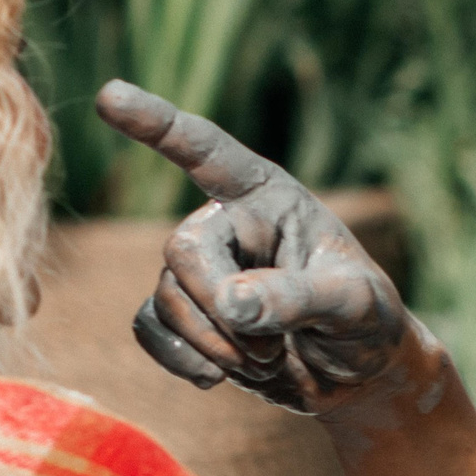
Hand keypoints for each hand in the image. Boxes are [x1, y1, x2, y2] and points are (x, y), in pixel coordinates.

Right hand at [94, 81, 419, 416]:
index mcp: (268, 197)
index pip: (205, 151)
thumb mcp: (353, 305)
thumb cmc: (365, 322)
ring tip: (268, 361)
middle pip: (182, 250)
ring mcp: (202, 270)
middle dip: (217, 309)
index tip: (109, 96)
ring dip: (215, 345)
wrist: (355, 377)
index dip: (156, 124)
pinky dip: (183, 361)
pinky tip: (217, 379)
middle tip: (270, 349)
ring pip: (167, 299)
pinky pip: (149, 329)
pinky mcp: (185, 315)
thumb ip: (297, 297)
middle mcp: (227, 223)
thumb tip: (231, 303)